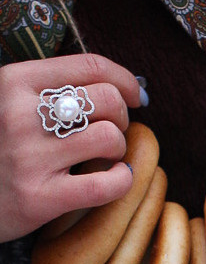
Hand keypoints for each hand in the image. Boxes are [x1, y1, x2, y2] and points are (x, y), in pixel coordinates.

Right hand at [0, 55, 145, 242]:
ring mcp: (30, 157)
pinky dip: (122, 181)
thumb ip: (49, 90)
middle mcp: (21, 115)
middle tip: (111, 131)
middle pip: (107, 99)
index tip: (135, 95)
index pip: (90, 66)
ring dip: (118, 149)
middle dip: (122, 116)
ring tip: (102, 157)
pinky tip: (114, 179)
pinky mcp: (40, 197)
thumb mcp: (8, 102)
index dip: (124, 79)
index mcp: (14, 82)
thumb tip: (122, 88)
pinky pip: (106, 184)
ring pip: (110, 138)